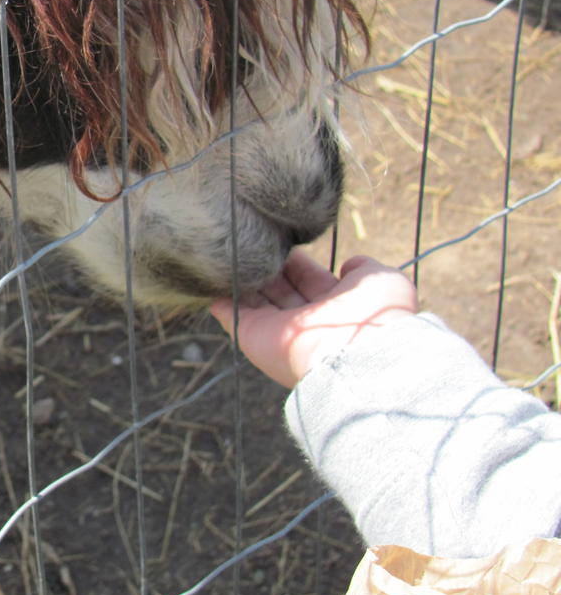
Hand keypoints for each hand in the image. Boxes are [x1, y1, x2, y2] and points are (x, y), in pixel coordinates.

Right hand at [210, 251, 418, 388]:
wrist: (354, 355)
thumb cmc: (374, 316)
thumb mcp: (382, 280)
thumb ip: (364, 268)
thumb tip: (349, 264)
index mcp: (335, 305)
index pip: (309, 278)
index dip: (297, 261)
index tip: (285, 240)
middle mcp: (305, 318)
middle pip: (280, 287)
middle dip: (269, 265)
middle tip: (257, 239)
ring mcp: (277, 329)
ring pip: (256, 298)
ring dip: (245, 277)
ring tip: (231, 250)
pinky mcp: (253, 336)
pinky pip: (232, 314)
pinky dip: (220, 299)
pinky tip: (211, 278)